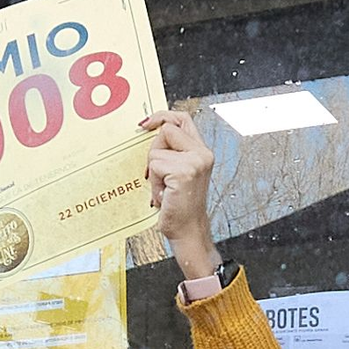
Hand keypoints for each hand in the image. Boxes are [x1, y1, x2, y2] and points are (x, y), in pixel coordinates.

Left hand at [140, 109, 219, 279]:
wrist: (188, 232)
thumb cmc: (181, 208)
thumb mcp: (179, 175)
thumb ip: (172, 153)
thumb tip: (151, 133)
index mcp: (202, 152)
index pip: (182, 118)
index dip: (162, 116)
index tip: (146, 124)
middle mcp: (202, 154)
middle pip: (166, 130)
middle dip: (154, 152)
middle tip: (159, 176)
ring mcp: (195, 162)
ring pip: (157, 151)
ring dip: (154, 173)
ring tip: (165, 190)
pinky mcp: (184, 172)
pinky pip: (155, 166)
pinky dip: (154, 183)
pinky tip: (164, 195)